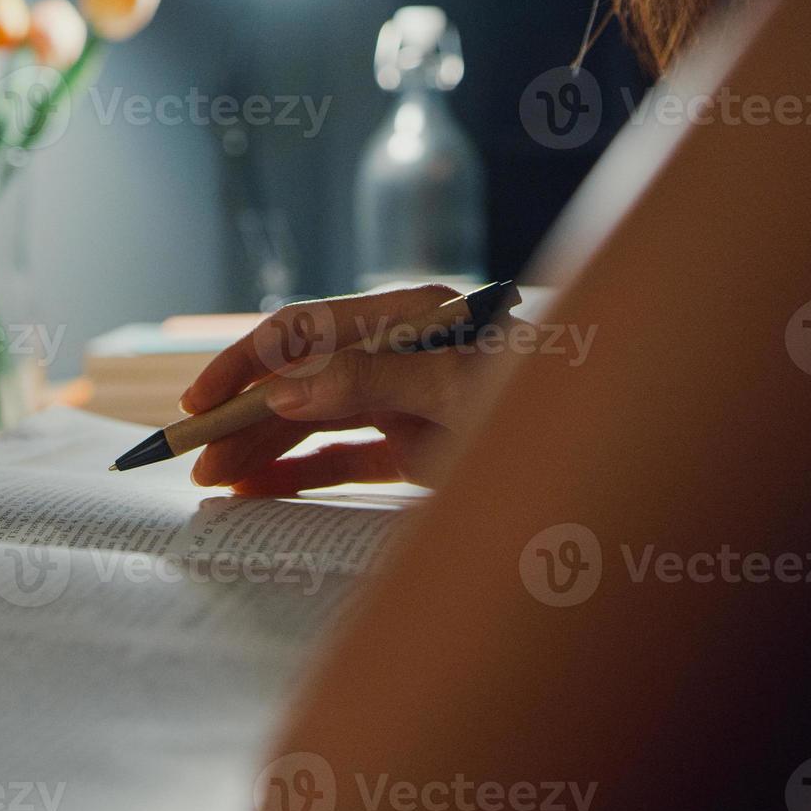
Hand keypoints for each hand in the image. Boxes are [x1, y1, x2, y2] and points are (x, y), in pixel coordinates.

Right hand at [181, 285, 524, 494]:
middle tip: (197, 462)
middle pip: (300, 379)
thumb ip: (374, 382)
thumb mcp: (462, 392)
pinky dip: (301, 474)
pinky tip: (261, 492)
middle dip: (246, 417)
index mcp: (405, 317)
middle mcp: (398, 353)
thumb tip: (287, 388)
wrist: (613, 444)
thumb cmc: (546, 402)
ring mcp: (405, 401)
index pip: (303, 331)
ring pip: (315, 421)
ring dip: (265, 450)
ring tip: (217, 485)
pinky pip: (344, 457)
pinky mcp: (416, 447)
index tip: (201, 402)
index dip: (246, 362)